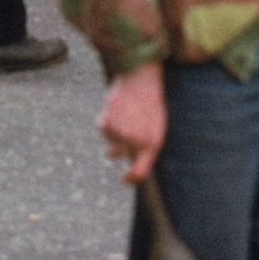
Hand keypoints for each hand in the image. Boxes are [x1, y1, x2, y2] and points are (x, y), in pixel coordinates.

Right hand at [99, 63, 166, 183]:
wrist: (142, 81)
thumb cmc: (150, 103)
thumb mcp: (155, 126)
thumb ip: (145, 145)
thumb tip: (132, 159)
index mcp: (152, 144)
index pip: (139, 173)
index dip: (130, 178)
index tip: (123, 178)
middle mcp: (136, 143)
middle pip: (118, 153)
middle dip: (117, 147)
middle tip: (124, 128)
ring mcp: (121, 134)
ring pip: (109, 139)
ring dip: (114, 129)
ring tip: (125, 111)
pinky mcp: (107, 124)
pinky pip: (103, 128)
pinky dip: (106, 119)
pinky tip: (116, 107)